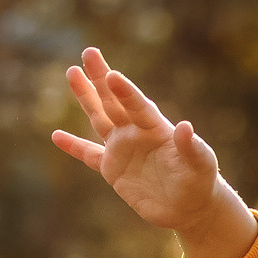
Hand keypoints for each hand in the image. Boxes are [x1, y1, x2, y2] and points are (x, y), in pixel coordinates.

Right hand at [51, 47, 256, 257]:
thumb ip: (191, 146)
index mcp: (156, 127)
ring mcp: (122, 147)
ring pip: (99, 118)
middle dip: (100, 79)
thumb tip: (185, 126)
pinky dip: (73, 147)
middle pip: (114, 101)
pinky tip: (56, 136)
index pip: (138, 106)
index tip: (112, 75)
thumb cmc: (200, 180)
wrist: (190, 205)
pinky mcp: (113, 169)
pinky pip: (89, 155)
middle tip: (89, 52)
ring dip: (86, 97)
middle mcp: (136, 131)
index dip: (125, 92)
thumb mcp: (201, 164)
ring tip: (72, 72)